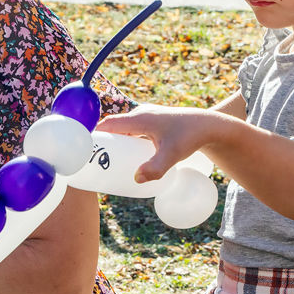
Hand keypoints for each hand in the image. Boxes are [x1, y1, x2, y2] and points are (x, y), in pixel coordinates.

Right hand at [95, 104, 229, 182]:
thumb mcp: (172, 155)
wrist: (209, 125)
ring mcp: (148, 116)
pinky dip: (126, 139)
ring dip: (116, 142)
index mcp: (138, 118)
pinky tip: (128, 153)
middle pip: (113, 128)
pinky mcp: (154, 121)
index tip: (84, 151)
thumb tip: (136, 180)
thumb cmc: (190, 137)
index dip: (94, 136)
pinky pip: (132, 129)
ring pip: (124, 128)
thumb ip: (155, 168)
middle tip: (96, 163)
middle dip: (103, 143)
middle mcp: (140, 114)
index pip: (108, 125)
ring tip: (109, 161)